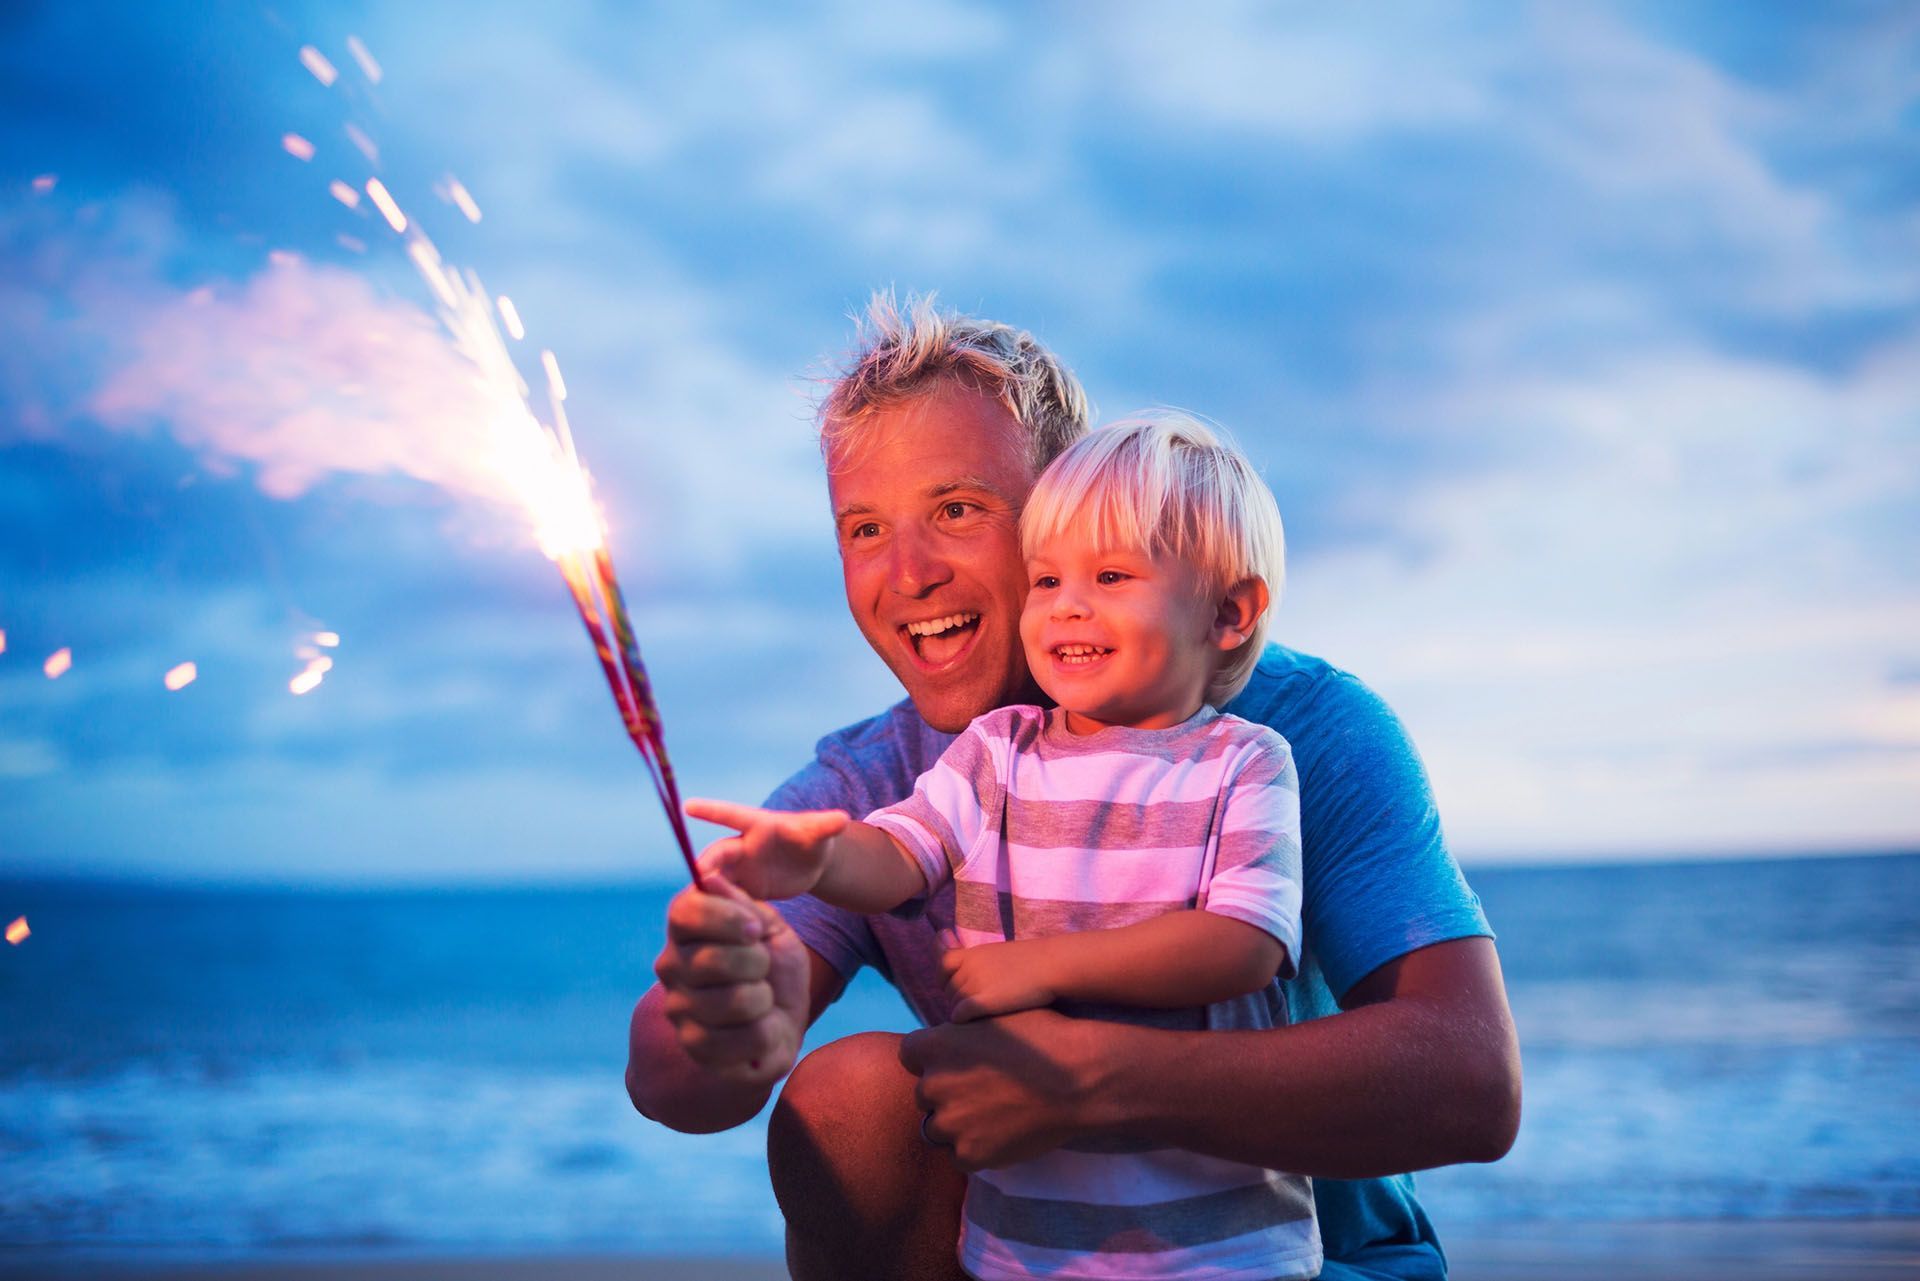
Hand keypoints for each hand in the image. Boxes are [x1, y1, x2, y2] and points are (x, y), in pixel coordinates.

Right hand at [652, 871, 809, 1087]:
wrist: (783, 1021)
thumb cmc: (774, 969)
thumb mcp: (770, 928)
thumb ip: (742, 905)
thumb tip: (709, 877)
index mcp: (685, 931)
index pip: (684, 912)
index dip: (726, 918)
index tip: (756, 929)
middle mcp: (672, 968)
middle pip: (711, 960)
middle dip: (757, 963)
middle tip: (764, 969)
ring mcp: (679, 1010)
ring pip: (733, 1002)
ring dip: (765, 1000)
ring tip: (763, 1000)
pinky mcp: (695, 1047)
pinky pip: (743, 1038)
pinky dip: (767, 1033)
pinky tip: (762, 1029)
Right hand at [683, 798, 849, 900]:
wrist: (807, 864)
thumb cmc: (811, 840)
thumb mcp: (819, 833)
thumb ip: (825, 826)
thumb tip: (843, 819)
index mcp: (757, 826)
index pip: (731, 815)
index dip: (711, 810)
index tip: (688, 806)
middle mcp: (740, 847)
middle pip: (717, 856)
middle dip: (706, 866)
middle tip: (698, 880)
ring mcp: (736, 870)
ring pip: (715, 882)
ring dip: (708, 895)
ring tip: (700, 912)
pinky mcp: (738, 891)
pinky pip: (723, 901)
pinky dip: (719, 913)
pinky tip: (716, 930)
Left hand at [899, 1008, 1109, 1170]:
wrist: (1079, 1078)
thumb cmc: (1043, 1036)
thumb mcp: (993, 1015)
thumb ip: (960, 1029)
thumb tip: (949, 1032)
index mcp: (934, 1045)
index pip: (909, 1056)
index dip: (932, 1059)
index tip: (956, 1063)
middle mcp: (933, 1085)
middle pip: (924, 1094)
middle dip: (946, 1093)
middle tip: (982, 1091)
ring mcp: (950, 1124)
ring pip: (936, 1128)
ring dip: (956, 1124)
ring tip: (992, 1115)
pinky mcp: (969, 1154)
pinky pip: (958, 1156)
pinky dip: (974, 1149)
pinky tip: (1000, 1134)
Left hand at [941, 940, 1054, 1022]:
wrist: (1051, 965)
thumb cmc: (1033, 961)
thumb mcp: (1000, 954)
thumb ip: (983, 964)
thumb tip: (975, 977)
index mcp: (972, 953)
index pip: (942, 965)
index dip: (945, 979)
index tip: (955, 988)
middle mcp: (968, 967)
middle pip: (949, 990)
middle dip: (957, 1000)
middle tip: (973, 1009)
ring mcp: (974, 984)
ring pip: (953, 1005)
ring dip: (961, 1013)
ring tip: (978, 1018)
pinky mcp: (982, 1002)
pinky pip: (958, 1015)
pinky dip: (962, 1021)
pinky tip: (976, 1024)